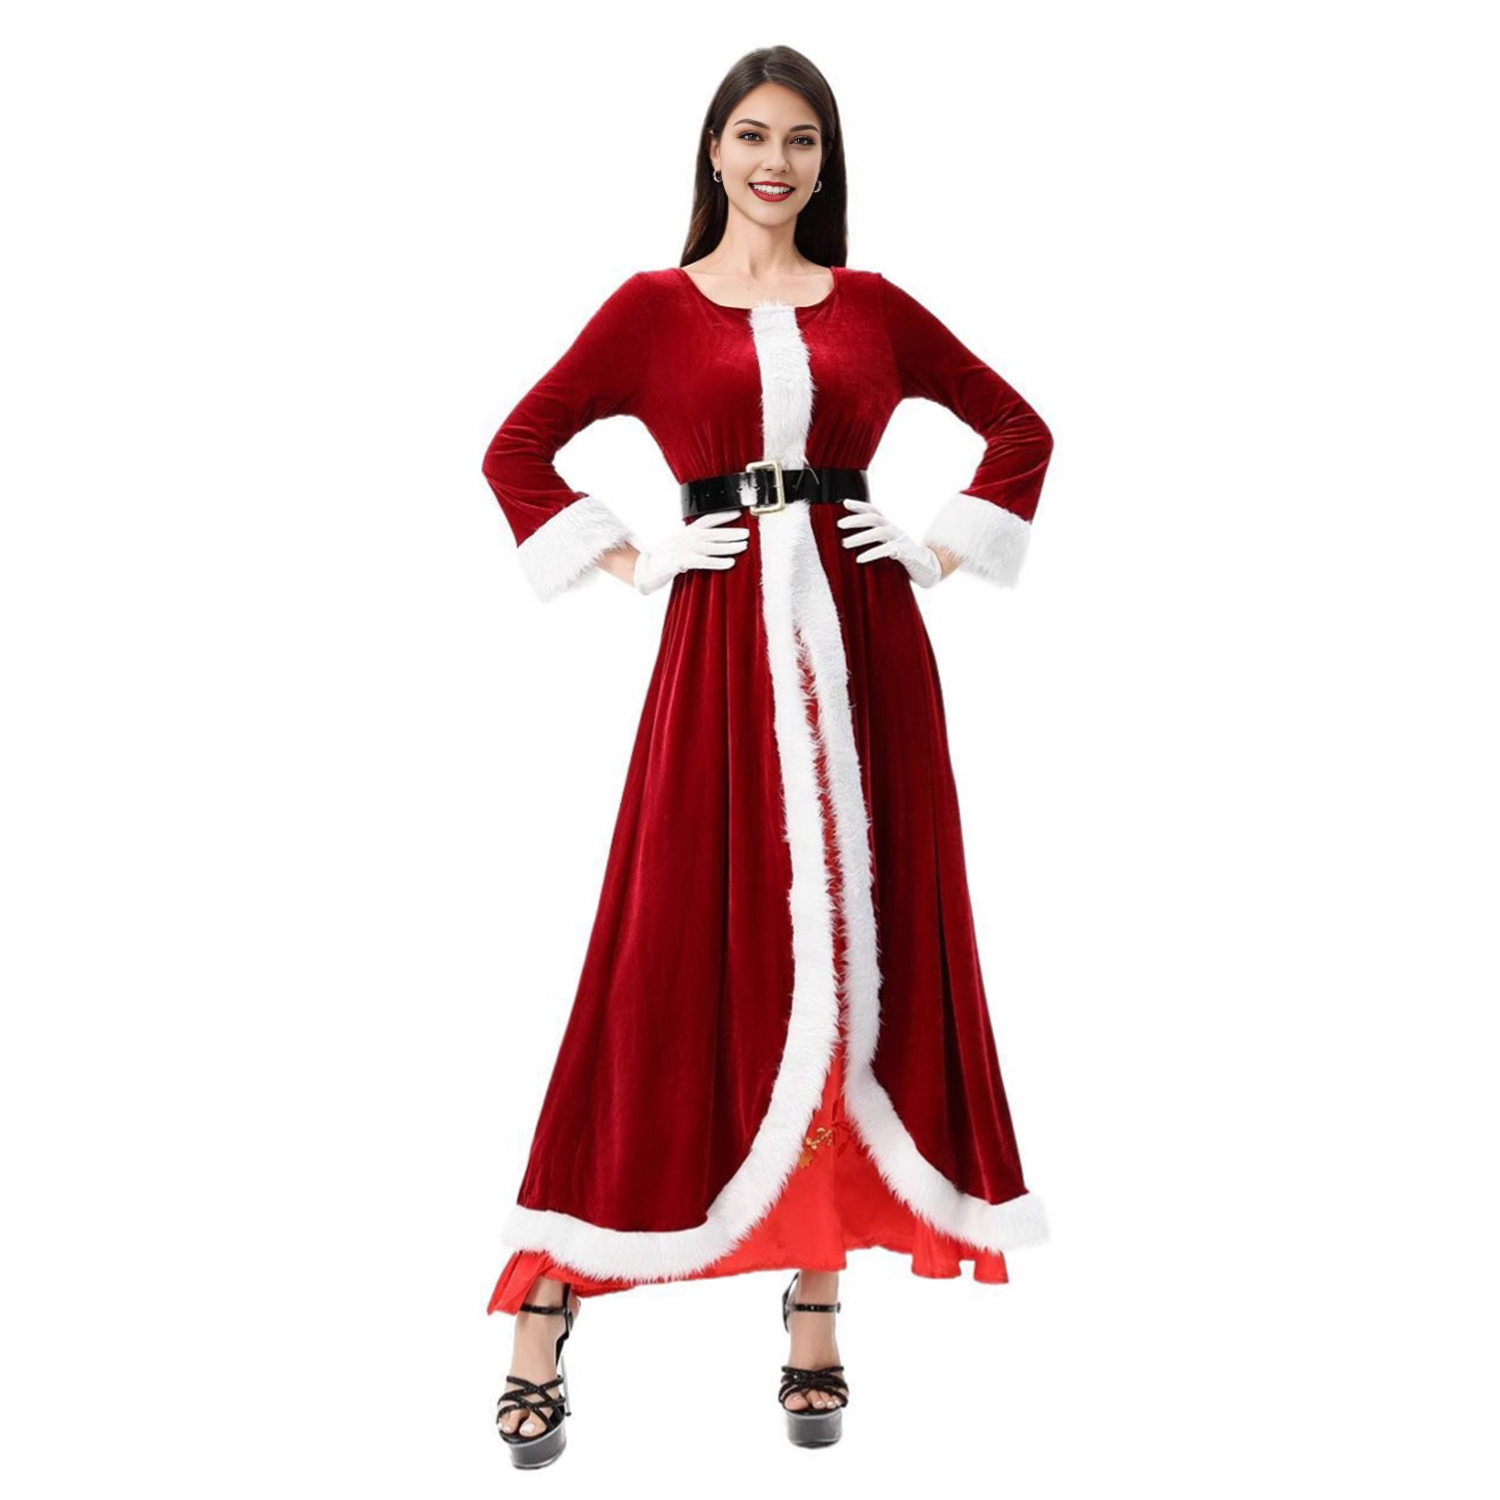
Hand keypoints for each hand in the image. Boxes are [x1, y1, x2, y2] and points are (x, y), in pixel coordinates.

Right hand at [633, 509, 749, 594]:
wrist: (644, 571)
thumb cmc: (664, 560)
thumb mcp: (680, 546)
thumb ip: (695, 544)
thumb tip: (713, 544)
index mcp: (686, 533)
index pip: (707, 520)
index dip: (723, 516)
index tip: (739, 514)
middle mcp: (686, 538)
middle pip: (712, 533)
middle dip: (731, 532)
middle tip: (747, 533)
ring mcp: (683, 549)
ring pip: (710, 546)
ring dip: (728, 546)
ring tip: (743, 546)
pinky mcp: (680, 562)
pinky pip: (703, 561)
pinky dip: (717, 562)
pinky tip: (730, 563)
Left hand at [837, 500, 943, 587]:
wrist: (931, 570)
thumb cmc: (905, 560)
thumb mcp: (888, 547)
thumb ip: (875, 542)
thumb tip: (849, 542)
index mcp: (890, 528)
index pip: (874, 512)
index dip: (860, 506)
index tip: (844, 503)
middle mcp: (895, 530)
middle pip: (875, 518)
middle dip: (856, 519)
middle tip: (839, 524)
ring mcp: (902, 540)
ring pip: (880, 532)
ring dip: (861, 537)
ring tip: (844, 543)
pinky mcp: (907, 554)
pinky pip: (888, 550)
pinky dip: (873, 553)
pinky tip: (860, 559)